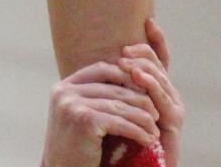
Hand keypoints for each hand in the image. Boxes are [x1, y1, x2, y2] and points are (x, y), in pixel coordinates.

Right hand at [41, 55, 161, 166]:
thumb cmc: (76, 151)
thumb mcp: (82, 116)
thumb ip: (96, 96)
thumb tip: (130, 71)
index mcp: (64, 86)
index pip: (102, 69)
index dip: (125, 76)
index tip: (145, 89)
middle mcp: (65, 92)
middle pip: (113, 86)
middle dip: (138, 98)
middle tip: (156, 111)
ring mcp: (73, 105)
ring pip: (119, 105)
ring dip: (142, 117)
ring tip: (155, 127)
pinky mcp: (84, 121)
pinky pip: (119, 122)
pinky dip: (137, 131)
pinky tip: (148, 139)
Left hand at [119, 17, 184, 166]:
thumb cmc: (121, 143)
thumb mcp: (118, 107)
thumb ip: (118, 86)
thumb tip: (102, 60)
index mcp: (157, 90)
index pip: (160, 58)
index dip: (156, 39)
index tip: (148, 20)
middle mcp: (169, 95)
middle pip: (159, 64)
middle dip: (143, 52)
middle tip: (124, 49)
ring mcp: (173, 107)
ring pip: (160, 77)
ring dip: (143, 66)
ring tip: (126, 59)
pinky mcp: (174, 121)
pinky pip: (161, 98)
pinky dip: (150, 85)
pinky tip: (137, 77)